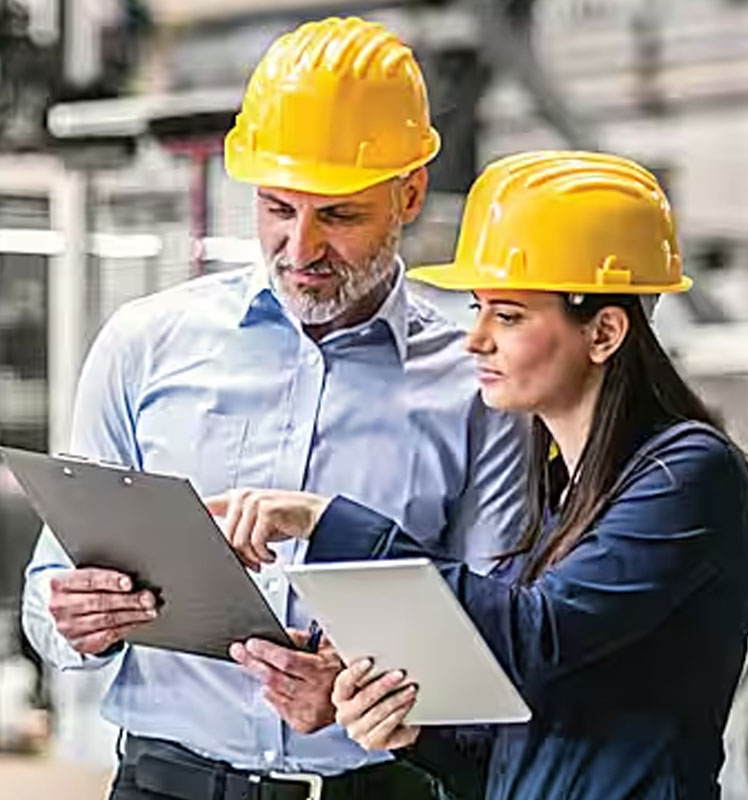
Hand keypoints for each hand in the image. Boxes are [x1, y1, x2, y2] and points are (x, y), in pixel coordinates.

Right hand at [49, 568, 157, 654]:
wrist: (62, 611)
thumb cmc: (79, 588)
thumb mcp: (83, 576)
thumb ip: (102, 576)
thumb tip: (131, 580)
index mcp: (60, 584)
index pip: (88, 580)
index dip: (110, 581)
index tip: (129, 583)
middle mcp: (61, 607)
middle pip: (99, 602)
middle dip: (128, 600)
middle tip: (148, 598)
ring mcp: (68, 627)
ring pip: (106, 620)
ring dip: (132, 615)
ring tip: (149, 610)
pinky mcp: (79, 643)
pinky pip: (107, 636)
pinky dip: (126, 627)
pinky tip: (138, 621)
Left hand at [204, 489, 330, 570]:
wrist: (315, 516)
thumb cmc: (285, 520)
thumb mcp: (256, 522)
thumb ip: (236, 527)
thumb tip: (217, 548)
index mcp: (235, 498)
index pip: (206, 506)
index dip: (193, 519)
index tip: (181, 531)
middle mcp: (243, 496)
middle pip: (224, 536)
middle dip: (238, 556)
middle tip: (253, 564)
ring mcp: (255, 501)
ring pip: (239, 542)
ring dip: (253, 558)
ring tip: (264, 559)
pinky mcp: (267, 510)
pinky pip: (255, 543)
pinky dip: (264, 556)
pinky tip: (272, 555)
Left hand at [229, 629, 342, 733]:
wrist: (358, 697)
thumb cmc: (343, 669)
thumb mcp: (328, 646)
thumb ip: (303, 639)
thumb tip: (281, 634)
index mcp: (323, 671)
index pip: (287, 660)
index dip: (266, 651)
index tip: (252, 644)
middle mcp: (315, 693)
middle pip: (275, 677)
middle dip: (253, 662)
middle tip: (240, 652)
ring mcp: (308, 710)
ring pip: (273, 692)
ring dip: (261, 677)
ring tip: (256, 665)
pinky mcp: (303, 723)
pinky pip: (278, 707)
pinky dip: (271, 694)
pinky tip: (272, 685)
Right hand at [332, 659, 419, 750]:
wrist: (383, 724)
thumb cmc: (375, 696)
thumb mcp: (368, 682)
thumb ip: (370, 672)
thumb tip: (383, 653)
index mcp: (340, 696)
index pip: (344, 682)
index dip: (356, 672)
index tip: (369, 661)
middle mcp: (345, 716)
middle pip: (364, 699)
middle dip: (384, 685)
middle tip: (400, 674)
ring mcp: (357, 732)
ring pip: (378, 713)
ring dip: (397, 699)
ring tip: (411, 689)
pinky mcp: (372, 743)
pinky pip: (387, 728)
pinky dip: (400, 714)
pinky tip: (409, 704)